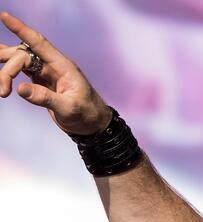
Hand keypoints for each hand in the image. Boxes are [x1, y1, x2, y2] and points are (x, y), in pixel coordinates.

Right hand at [0, 12, 111, 133]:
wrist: (94, 126)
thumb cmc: (87, 115)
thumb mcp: (69, 108)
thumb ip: (45, 98)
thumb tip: (21, 89)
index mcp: (63, 67)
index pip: (39, 43)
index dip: (21, 29)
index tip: (4, 16)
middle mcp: (53, 66)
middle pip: (23, 55)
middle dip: (9, 68)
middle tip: (3, 90)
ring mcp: (46, 74)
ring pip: (19, 62)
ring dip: (6, 72)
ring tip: (1, 90)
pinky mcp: (41, 83)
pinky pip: (21, 72)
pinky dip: (9, 73)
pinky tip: (1, 74)